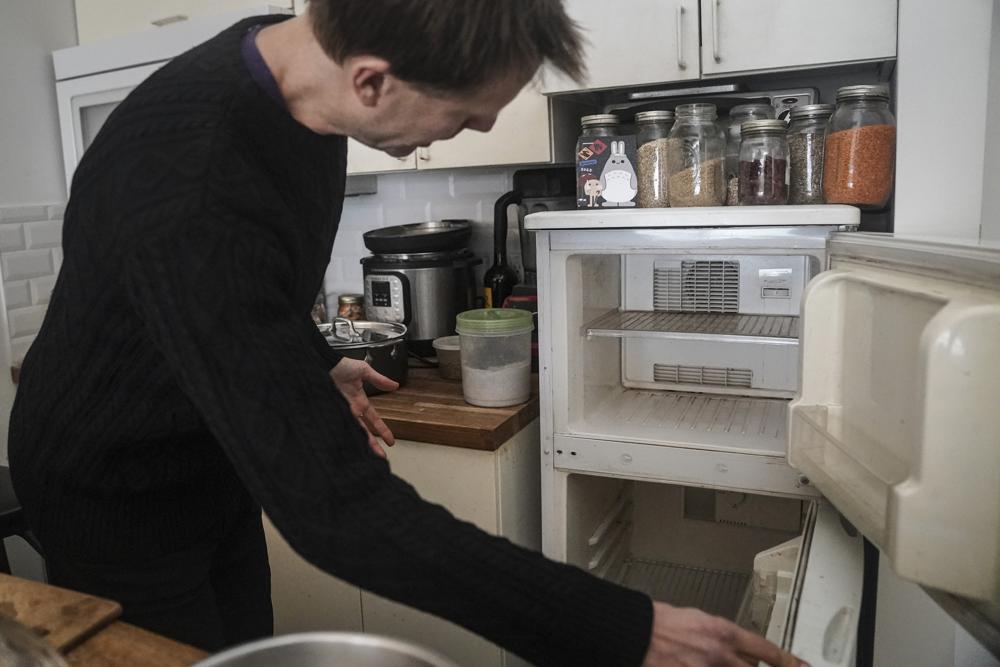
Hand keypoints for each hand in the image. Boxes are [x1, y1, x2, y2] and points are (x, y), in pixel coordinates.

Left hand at [329, 357, 398, 457]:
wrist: (321, 363)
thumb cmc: (341, 365)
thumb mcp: (364, 370)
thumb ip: (379, 379)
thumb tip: (395, 386)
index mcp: (359, 402)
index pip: (373, 420)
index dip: (383, 430)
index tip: (390, 442)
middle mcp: (350, 410)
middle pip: (364, 431)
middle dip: (373, 444)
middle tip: (381, 458)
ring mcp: (340, 412)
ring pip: (352, 432)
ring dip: (360, 444)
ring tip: (367, 457)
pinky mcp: (330, 412)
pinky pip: (339, 427)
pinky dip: (344, 436)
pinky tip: (349, 447)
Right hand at [641, 602, 806, 666]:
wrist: (634, 632)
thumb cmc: (659, 622)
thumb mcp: (697, 620)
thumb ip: (720, 636)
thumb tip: (735, 649)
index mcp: (722, 632)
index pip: (766, 650)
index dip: (789, 661)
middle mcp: (719, 654)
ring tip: (724, 662)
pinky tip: (705, 666)